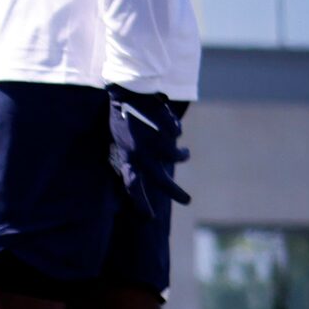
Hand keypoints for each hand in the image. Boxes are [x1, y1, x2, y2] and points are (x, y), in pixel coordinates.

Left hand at [105, 84, 188, 205]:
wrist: (127, 91)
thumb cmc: (122, 117)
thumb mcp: (122, 140)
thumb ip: (134, 157)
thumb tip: (143, 177)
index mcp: (126, 156)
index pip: (132, 186)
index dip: (141, 203)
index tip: (150, 217)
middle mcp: (140, 154)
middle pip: (162, 181)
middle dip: (175, 193)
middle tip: (187, 200)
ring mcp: (155, 143)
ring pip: (177, 156)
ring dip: (182, 153)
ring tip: (184, 151)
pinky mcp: (167, 131)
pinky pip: (177, 135)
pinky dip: (174, 128)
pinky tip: (165, 119)